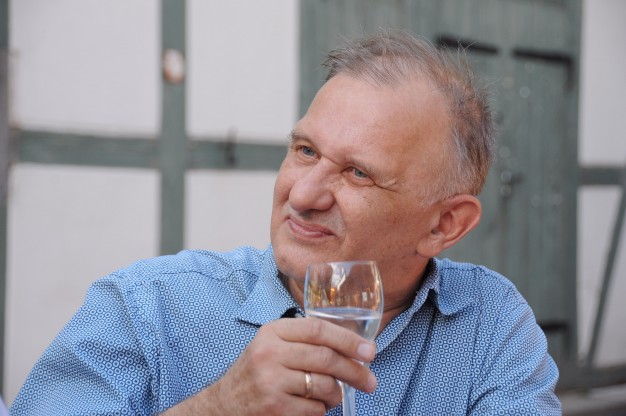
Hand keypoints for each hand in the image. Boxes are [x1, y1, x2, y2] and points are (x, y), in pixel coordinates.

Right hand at [161, 317, 376, 415]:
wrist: (222, 405)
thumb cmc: (256, 373)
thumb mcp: (272, 346)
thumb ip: (303, 340)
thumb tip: (353, 347)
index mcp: (273, 332)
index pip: (318, 329)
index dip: (348, 339)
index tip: (370, 350)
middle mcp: (270, 352)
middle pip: (326, 357)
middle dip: (355, 371)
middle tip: (370, 381)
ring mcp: (271, 380)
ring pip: (324, 385)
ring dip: (336, 394)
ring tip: (333, 396)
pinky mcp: (274, 406)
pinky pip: (314, 409)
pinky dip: (321, 410)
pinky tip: (311, 407)